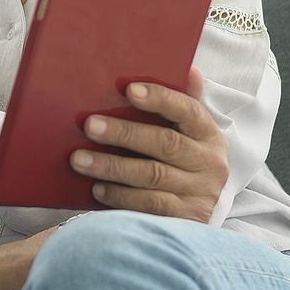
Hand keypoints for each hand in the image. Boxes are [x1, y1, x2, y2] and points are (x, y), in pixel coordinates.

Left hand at [67, 67, 228, 221]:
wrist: (199, 214)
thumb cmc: (183, 163)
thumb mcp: (188, 134)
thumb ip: (183, 104)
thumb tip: (191, 69)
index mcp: (208, 134)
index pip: (187, 110)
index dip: (159, 98)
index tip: (129, 90)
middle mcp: (209, 163)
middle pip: (164, 143)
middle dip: (123, 133)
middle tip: (89, 125)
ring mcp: (199, 193)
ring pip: (152, 176)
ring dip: (112, 167)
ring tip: (79, 160)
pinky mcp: (185, 219)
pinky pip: (149, 205)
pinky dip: (120, 196)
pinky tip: (98, 189)